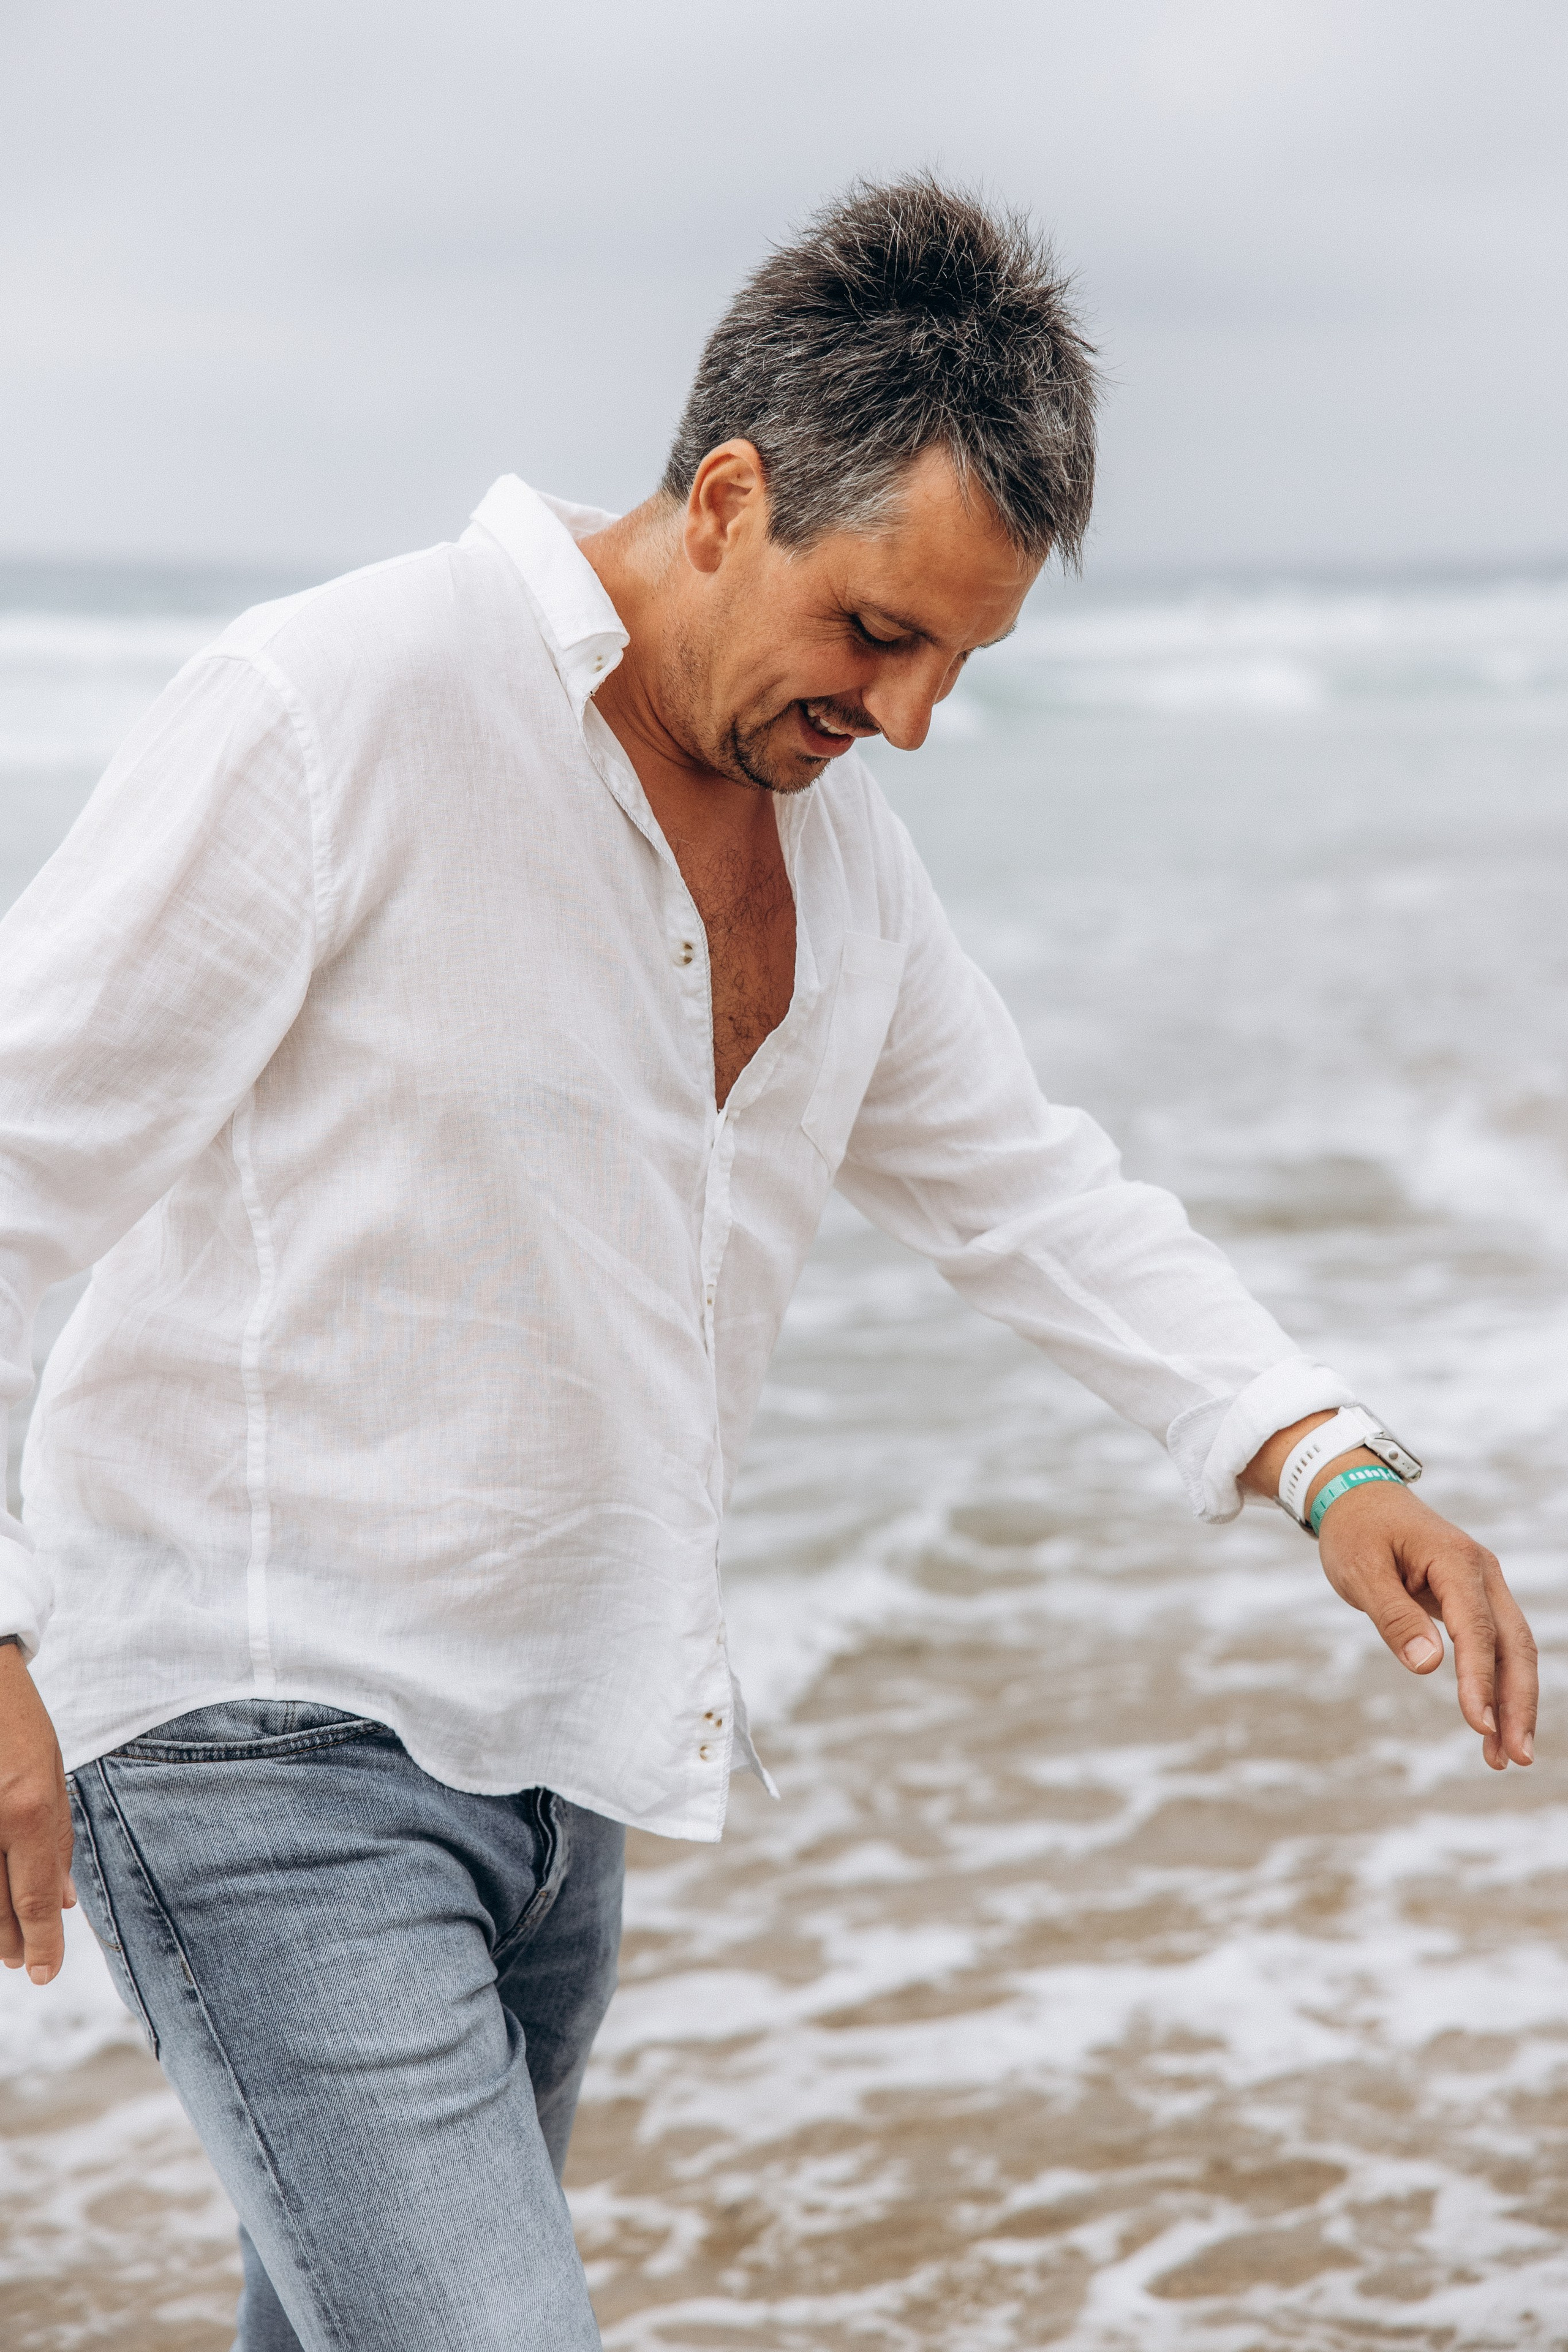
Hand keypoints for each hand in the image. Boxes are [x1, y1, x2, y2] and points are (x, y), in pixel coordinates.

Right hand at [0, 1643, 75, 1982]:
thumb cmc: (16, 1723)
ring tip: (6, 1948)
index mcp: (25, 1809)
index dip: (41, 1942)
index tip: (44, 1974)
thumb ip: (56, 1840)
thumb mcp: (51, 1775)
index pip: (34, 1897)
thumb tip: (63, 1900)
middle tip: (25, 1962)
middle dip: (13, 1941)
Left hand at [1315, 1479, 1535, 1770]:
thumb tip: (1429, 1667)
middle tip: (1513, 1757)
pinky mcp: (1475, 1599)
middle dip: (1517, 1702)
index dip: (1479, 1678)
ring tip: (1505, 1757)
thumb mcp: (1360, 1571)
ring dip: (1513, 1702)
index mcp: (1454, 1559)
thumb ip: (1393, 1616)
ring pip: (1513, 1649)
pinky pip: (1495, 1645)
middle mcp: (1481, 1572)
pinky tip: (1491, 1723)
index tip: (1478, 1725)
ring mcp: (1483, 1585)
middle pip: (1513, 1644)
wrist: (1357, 1497)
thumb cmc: (1355, 1532)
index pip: (1475, 1628)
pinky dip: (1496, 1684)